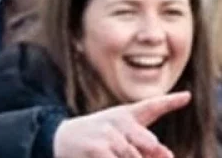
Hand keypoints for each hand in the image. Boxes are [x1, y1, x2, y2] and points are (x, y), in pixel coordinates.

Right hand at [52, 91, 189, 157]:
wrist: (61, 139)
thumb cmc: (97, 138)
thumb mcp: (121, 136)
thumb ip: (147, 145)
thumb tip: (167, 154)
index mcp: (125, 115)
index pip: (150, 107)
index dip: (170, 101)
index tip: (186, 96)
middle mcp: (117, 121)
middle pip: (150, 143)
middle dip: (146, 154)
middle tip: (124, 150)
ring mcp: (107, 134)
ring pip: (135, 157)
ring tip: (109, 152)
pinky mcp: (97, 149)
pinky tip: (103, 155)